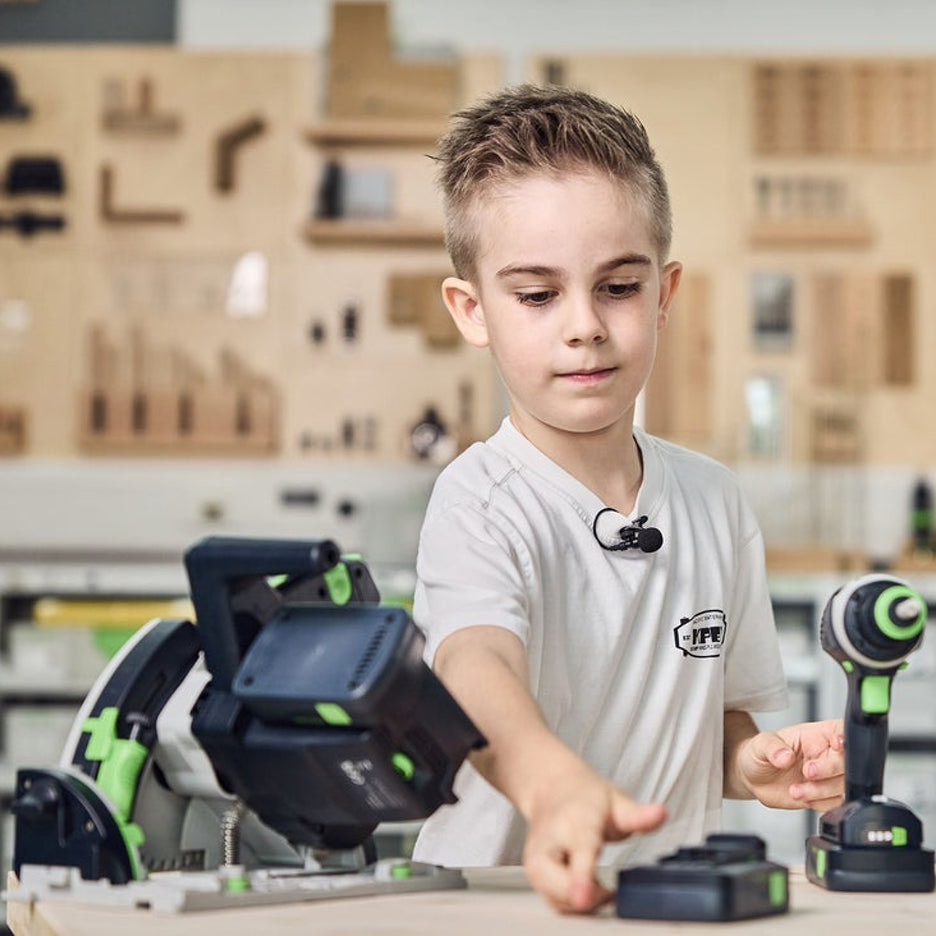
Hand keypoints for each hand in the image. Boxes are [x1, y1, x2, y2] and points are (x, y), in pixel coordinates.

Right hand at [522, 762, 665, 913]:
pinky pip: (555, 903)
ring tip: (599, 884)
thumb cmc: (585, 798)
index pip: (579, 852)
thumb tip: (660, 814)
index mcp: (575, 822)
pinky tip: (588, 889)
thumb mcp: (616, 801)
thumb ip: (639, 815)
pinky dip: (575, 904)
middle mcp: (549, 842)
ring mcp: (536, 860)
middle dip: (590, 897)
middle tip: (610, 888)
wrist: (552, 789)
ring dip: (584, 903)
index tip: (584, 897)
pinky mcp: (534, 875)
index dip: (581, 878)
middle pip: (562, 886)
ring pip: (558, 900)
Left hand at [736, 718, 843, 810]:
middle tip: (807, 772)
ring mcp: (827, 776)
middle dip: (830, 769)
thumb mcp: (760, 744)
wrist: (753, 778)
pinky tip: (801, 796)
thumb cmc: (760, 754)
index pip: (842, 731)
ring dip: (821, 790)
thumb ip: (772, 748)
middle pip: (848, 761)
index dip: (846, 738)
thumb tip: (785, 756)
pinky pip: (835, 803)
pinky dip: (819, 803)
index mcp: (816, 735)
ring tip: (795, 789)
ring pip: (843, 785)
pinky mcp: (825, 795)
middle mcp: (826, 755)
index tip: (836, 744)